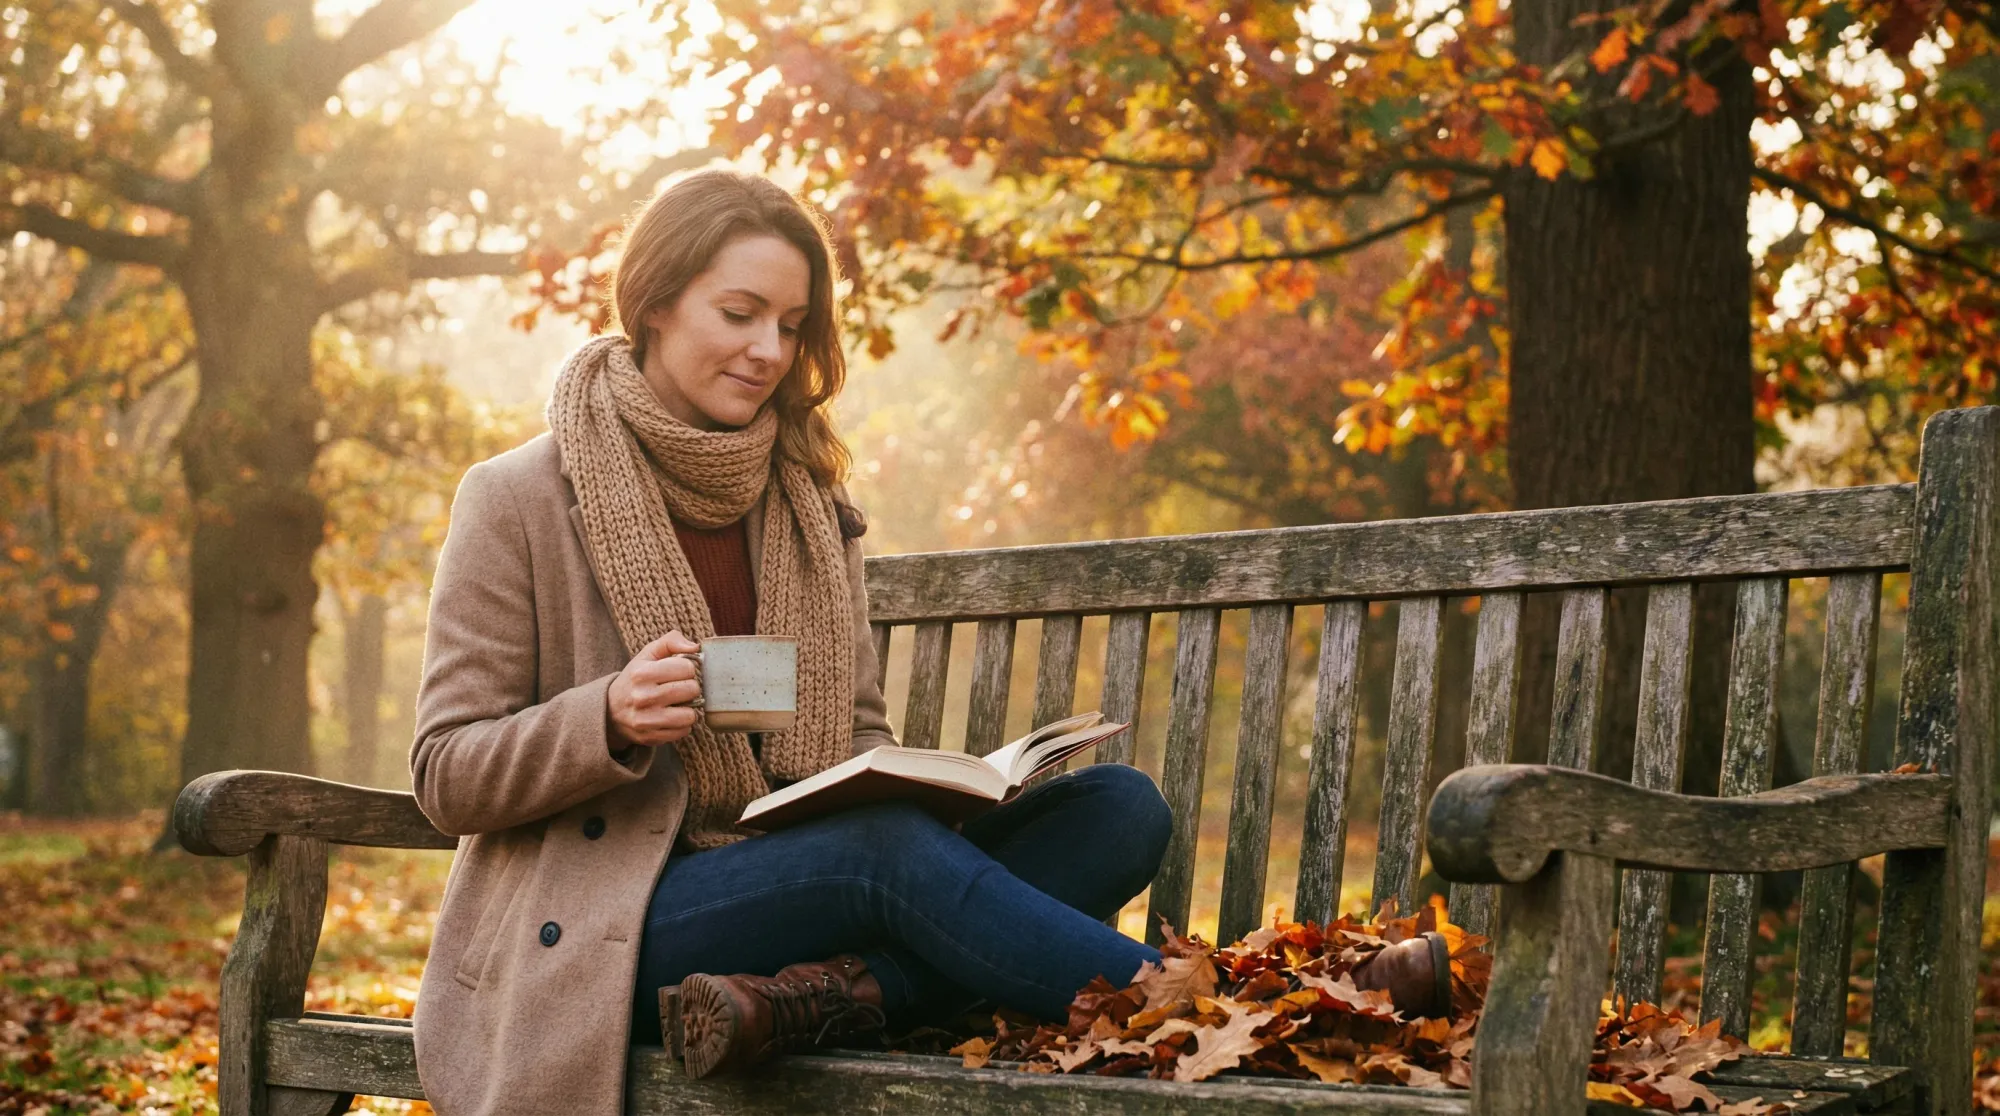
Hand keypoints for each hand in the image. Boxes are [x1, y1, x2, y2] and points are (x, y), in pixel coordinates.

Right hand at [607, 630, 702, 748]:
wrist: (610, 711)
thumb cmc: (636, 679)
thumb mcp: (647, 655)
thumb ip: (670, 642)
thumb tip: (695, 647)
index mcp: (642, 673)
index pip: (687, 667)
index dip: (687, 668)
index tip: (678, 672)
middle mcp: (643, 697)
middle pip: (692, 690)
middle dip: (690, 687)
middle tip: (679, 687)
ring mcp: (646, 720)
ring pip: (690, 714)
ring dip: (688, 708)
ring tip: (677, 703)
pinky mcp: (651, 737)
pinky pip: (684, 731)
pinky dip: (682, 724)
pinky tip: (671, 717)